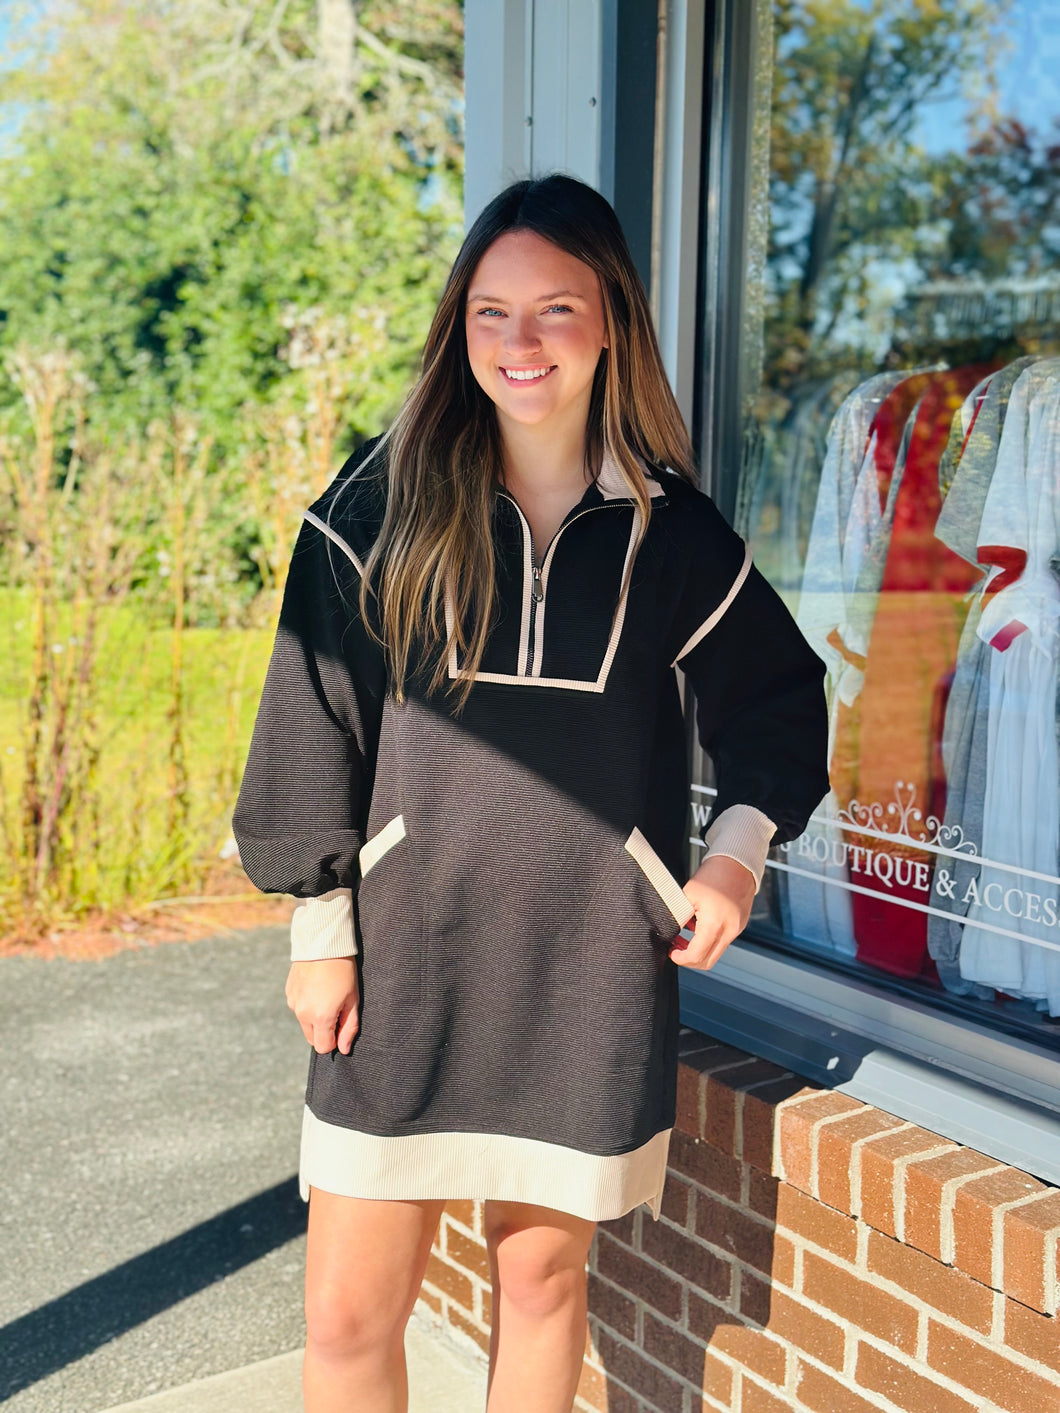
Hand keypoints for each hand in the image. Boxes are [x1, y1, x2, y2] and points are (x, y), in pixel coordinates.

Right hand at [285, 957, 359, 1053]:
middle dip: (324, 1032)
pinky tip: (316, 987)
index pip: (323, 1048)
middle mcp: (302, 1014)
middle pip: (312, 1039)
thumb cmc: (343, 971)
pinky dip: (307, 1005)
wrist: (322, 943)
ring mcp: (293, 1003)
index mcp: (320, 1018)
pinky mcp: (288, 993)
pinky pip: (298, 1008)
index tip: (342, 1025)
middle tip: (336, 1010)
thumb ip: (349, 1028)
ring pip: (304, 1023)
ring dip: (315, 1018)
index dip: (335, 1040)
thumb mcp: (353, 1000)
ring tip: (326, 995)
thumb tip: (344, 1049)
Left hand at [669, 854, 755, 969]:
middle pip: (708, 962)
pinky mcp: (739, 925)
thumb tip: (671, 932)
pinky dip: (709, 940)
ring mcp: (736, 929)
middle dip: (689, 959)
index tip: (673, 953)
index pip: (696, 955)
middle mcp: (729, 930)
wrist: (738, 863)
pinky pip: (723, 941)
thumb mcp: (688, 895)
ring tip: (685, 936)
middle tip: (676, 947)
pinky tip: (699, 926)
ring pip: (716, 953)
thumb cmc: (714, 874)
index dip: (681, 959)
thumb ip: (680, 917)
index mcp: (715, 924)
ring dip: (699, 950)